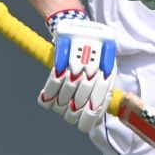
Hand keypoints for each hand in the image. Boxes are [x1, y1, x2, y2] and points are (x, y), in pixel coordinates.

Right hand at [37, 15, 118, 132]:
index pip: (98, 106)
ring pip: (64, 97)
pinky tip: (47, 98)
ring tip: (59, 104)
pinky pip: (52, 84)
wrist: (81, 28)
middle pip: (79, 105)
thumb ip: (102, 95)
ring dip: (60, 105)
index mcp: (107, 75)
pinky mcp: (61, 58)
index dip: (89, 120)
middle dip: (72, 115)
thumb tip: (97, 122)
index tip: (82, 126)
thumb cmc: (94, 54)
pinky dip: (48, 95)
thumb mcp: (105, 71)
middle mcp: (93, 71)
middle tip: (69, 114)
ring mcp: (76, 65)